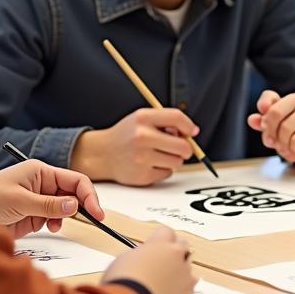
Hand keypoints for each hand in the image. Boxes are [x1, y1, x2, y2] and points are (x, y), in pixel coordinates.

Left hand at [0, 160, 102, 237]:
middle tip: (93, 220)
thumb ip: (48, 205)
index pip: (75, 180)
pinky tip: (49, 227)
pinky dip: (56, 224)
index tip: (97, 212)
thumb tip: (74, 206)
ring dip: (65, 217)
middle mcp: (42, 184)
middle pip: (73, 193)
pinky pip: (53, 218)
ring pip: (65, 207)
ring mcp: (38, 200)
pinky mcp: (32, 215)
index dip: (89, 195)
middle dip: (81, 206)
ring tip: (55, 225)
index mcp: (41, 172)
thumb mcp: (19, 200)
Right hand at [72, 108, 197, 184]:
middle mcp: (141, 137)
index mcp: (143, 118)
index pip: (177, 118)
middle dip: (186, 148)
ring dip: (174, 159)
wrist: (102, 154)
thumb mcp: (142, 118)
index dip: (189, 126)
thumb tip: (191, 132)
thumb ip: (166, 121)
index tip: (192, 132)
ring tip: (159, 154)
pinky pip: (167, 173)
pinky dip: (163, 170)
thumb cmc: (127, 135)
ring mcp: (141, 158)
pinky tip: (150, 164)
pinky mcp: (141, 175)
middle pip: (183, 146)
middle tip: (181, 148)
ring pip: (177, 162)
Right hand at [102, 227, 196, 293]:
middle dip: (173, 253)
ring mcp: (186, 281)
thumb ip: (139, 255)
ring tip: (157, 289)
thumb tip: (142, 258)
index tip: (152, 247)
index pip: (166, 232)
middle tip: (159, 264)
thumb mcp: (123, 260)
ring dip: (177, 277)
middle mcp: (179, 260)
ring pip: (187, 273)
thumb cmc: (122, 285)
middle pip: (183, 248)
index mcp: (163, 245)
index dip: (158, 240)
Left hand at [247, 89, 294, 164]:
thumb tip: (252, 119)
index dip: (267, 124)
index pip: (274, 110)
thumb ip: (262, 120)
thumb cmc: (291, 128)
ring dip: (287, 148)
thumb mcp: (274, 123)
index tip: (266, 128)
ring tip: (288, 146)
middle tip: (277, 142)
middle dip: (277, 139)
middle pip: (284, 127)